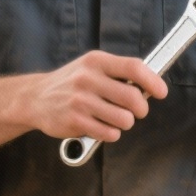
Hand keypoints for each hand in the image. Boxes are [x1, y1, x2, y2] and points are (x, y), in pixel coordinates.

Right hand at [30, 51, 167, 142]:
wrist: (35, 98)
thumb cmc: (71, 83)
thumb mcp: (91, 67)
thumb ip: (118, 73)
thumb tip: (150, 85)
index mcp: (96, 61)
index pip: (134, 67)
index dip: (153, 81)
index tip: (161, 92)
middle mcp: (88, 78)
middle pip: (133, 97)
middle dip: (141, 109)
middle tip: (136, 111)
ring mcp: (80, 100)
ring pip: (124, 119)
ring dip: (125, 123)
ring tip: (115, 119)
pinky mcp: (75, 121)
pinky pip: (109, 133)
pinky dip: (111, 134)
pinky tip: (101, 126)